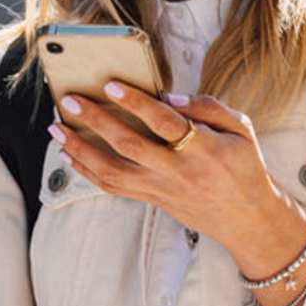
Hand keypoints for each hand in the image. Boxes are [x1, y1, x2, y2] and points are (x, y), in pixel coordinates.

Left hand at [51, 82, 274, 254]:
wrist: (247, 220)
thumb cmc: (245, 168)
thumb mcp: (241, 130)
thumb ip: (209, 108)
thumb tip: (169, 96)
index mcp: (203, 150)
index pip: (165, 123)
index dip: (136, 103)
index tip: (110, 85)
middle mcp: (178, 172)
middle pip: (129, 146)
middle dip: (96, 122)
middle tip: (71, 102)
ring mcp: (162, 190)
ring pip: (113, 172)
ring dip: (81, 149)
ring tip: (58, 129)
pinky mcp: (153, 201)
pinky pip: (114, 188)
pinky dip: (88, 171)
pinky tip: (70, 155)